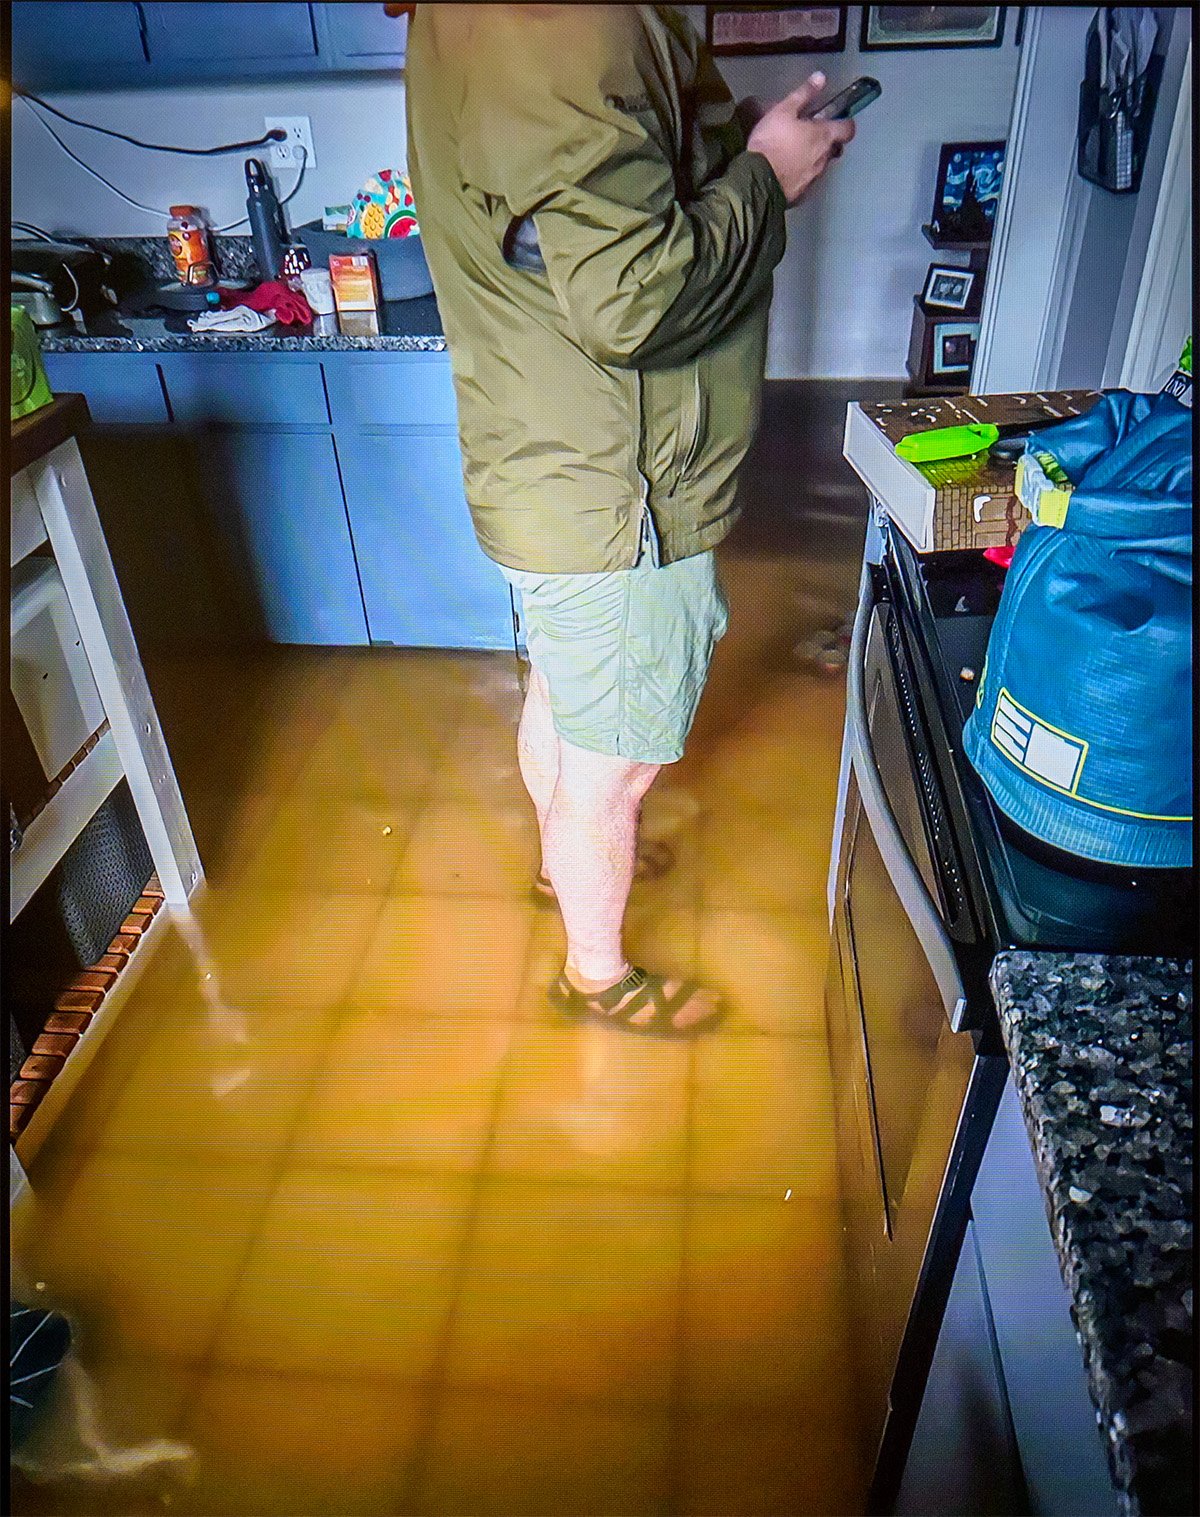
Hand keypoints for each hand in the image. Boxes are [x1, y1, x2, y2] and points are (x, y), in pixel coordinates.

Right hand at [746, 73, 854, 205]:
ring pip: (821, 166)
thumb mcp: (784, 111)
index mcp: (824, 136)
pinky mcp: (802, 194)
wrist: (757, 181)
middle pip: (835, 148)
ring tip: (794, 155)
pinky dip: (801, 175)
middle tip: (811, 136)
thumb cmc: (772, 142)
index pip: (848, 129)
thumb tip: (820, 77)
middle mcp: (824, 158)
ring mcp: (815, 179)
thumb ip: (804, 94)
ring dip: (813, 159)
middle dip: (828, 142)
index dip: (845, 123)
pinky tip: (787, 172)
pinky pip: (807, 182)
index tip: (837, 120)